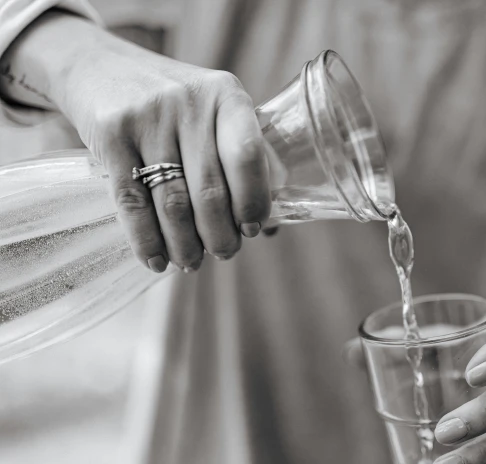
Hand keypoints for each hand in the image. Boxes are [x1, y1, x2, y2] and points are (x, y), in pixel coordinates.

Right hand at [1, 11, 270, 271]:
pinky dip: (146, 240)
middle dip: (220, 235)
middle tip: (224, 252)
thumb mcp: (215, 114)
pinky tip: (156, 259)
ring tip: (191, 261)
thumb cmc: (176, 105)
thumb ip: (244, 162)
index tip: (252, 228)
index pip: (248, 156)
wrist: (101, 66)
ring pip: (172, 204)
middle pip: (210, 191)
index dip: (253, 201)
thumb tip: (271, 226)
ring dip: (185, 245)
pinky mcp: (111, 135)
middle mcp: (190, 105)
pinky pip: (132, 202)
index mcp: (227, 97)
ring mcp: (148, 119)